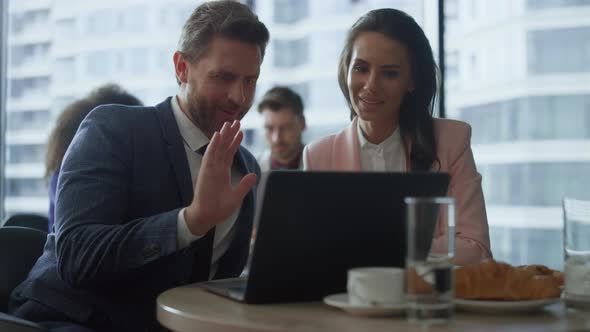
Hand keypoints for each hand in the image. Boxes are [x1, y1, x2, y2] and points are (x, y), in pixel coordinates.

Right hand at [184, 120, 256, 234]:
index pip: (230, 153)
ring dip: (222, 135)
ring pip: (218, 147)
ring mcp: (211, 168)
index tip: (240, 132)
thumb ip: (244, 185)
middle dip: (230, 134)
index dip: (235, 142)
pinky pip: (210, 155)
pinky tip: (218, 135)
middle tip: (236, 121)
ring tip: (228, 123)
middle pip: (224, 147)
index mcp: (223, 172)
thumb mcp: (237, 196)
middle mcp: (217, 168)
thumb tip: (254, 175)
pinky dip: (214, 145)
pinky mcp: (206, 171)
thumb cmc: (219, 208)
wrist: (207, 217)